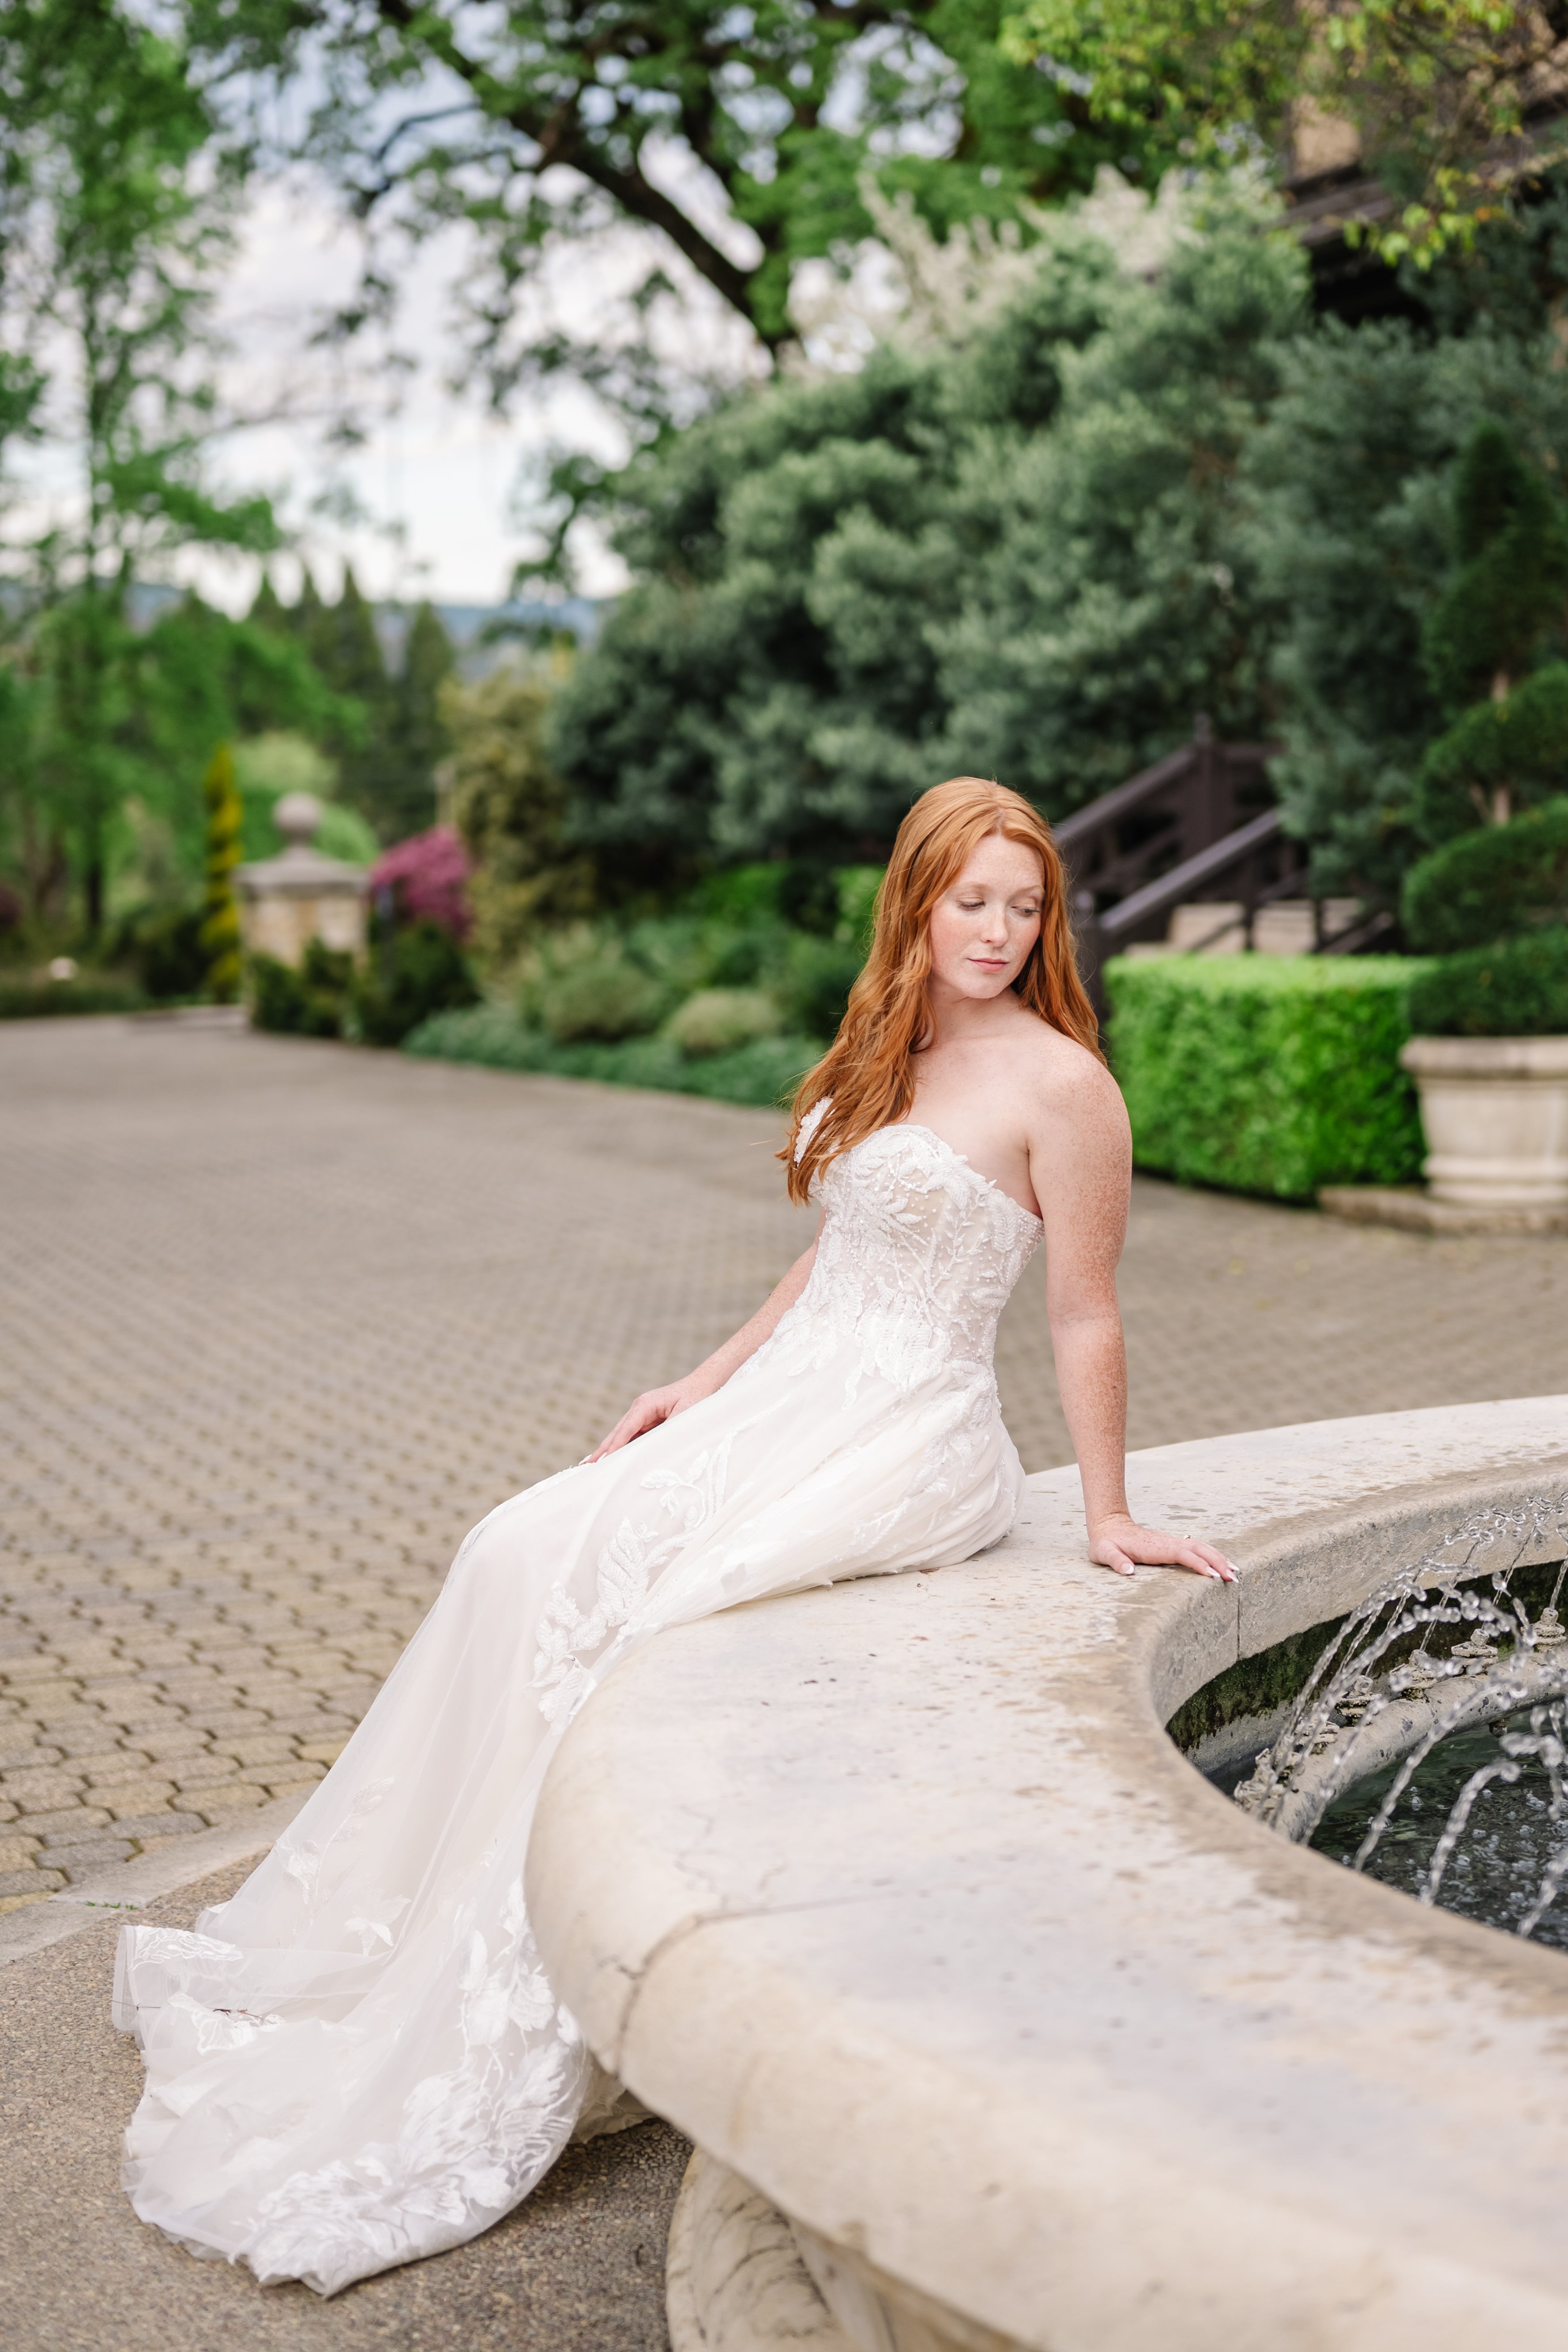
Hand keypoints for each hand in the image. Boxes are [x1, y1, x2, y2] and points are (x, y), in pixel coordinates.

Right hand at [588, 1374, 711, 1462]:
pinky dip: (625, 1447)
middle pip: (618, 1432)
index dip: (615, 1446)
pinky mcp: (649, 1421)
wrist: (704, 1383)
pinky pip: (634, 1436)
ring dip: (612, 1450)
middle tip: (587, 1466)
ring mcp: (643, 1415)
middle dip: (604, 1449)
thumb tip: (654, 1448)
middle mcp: (640, 1409)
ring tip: (596, 1466)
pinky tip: (617, 1459)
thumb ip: (668, 1430)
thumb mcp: (685, 1414)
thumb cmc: (696, 1397)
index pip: (625, 1428)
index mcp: (645, 1404)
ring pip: (624, 1435)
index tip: (604, 1460)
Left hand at [1088, 1514, 1235, 1582]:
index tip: (1212, 1576)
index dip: (1198, 1564)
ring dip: (1219, 1558)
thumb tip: (1128, 1571)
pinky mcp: (1172, 1545)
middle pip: (1200, 1548)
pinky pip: (1197, 1549)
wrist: (1109, 1527)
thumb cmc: (1106, 1543)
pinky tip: (1221, 1566)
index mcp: (1156, 1547)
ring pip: (1202, 1547)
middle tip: (1233, 1578)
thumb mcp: (1104, 1552)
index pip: (1183, 1554)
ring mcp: (1172, 1542)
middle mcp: (1168, 1542)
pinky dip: (1212, 1556)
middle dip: (1218, 1561)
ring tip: (1235, 1573)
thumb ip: (1115, 1561)